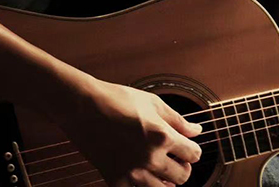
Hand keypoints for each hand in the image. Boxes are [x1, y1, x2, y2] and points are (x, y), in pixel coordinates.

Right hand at [54, 76, 202, 185]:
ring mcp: (130, 171)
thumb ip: (178, 121)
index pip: (193, 155)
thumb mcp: (154, 104)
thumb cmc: (117, 99)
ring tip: (163, 170)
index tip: (190, 148)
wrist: (83, 106)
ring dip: (166, 181)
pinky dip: (141, 186)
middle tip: (177, 160)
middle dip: (183, 167)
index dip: (194, 151)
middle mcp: (149, 158)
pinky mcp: (113, 178)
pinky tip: (142, 178)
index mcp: (162, 137)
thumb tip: (196, 131)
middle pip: (182, 176)